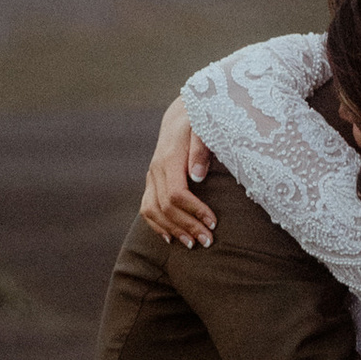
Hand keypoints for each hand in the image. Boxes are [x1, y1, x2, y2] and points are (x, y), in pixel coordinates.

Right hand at [139, 95, 214, 247]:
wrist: (182, 114)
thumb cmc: (200, 120)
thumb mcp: (205, 127)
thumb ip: (201, 149)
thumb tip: (198, 176)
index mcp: (170, 157)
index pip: (177, 193)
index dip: (194, 210)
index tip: (213, 223)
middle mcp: (156, 168)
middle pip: (165, 206)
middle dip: (187, 226)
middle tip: (208, 241)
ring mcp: (151, 176)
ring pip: (152, 210)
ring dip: (172, 230)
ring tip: (192, 244)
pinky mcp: (151, 181)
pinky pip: (146, 207)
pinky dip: (156, 225)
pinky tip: (170, 237)